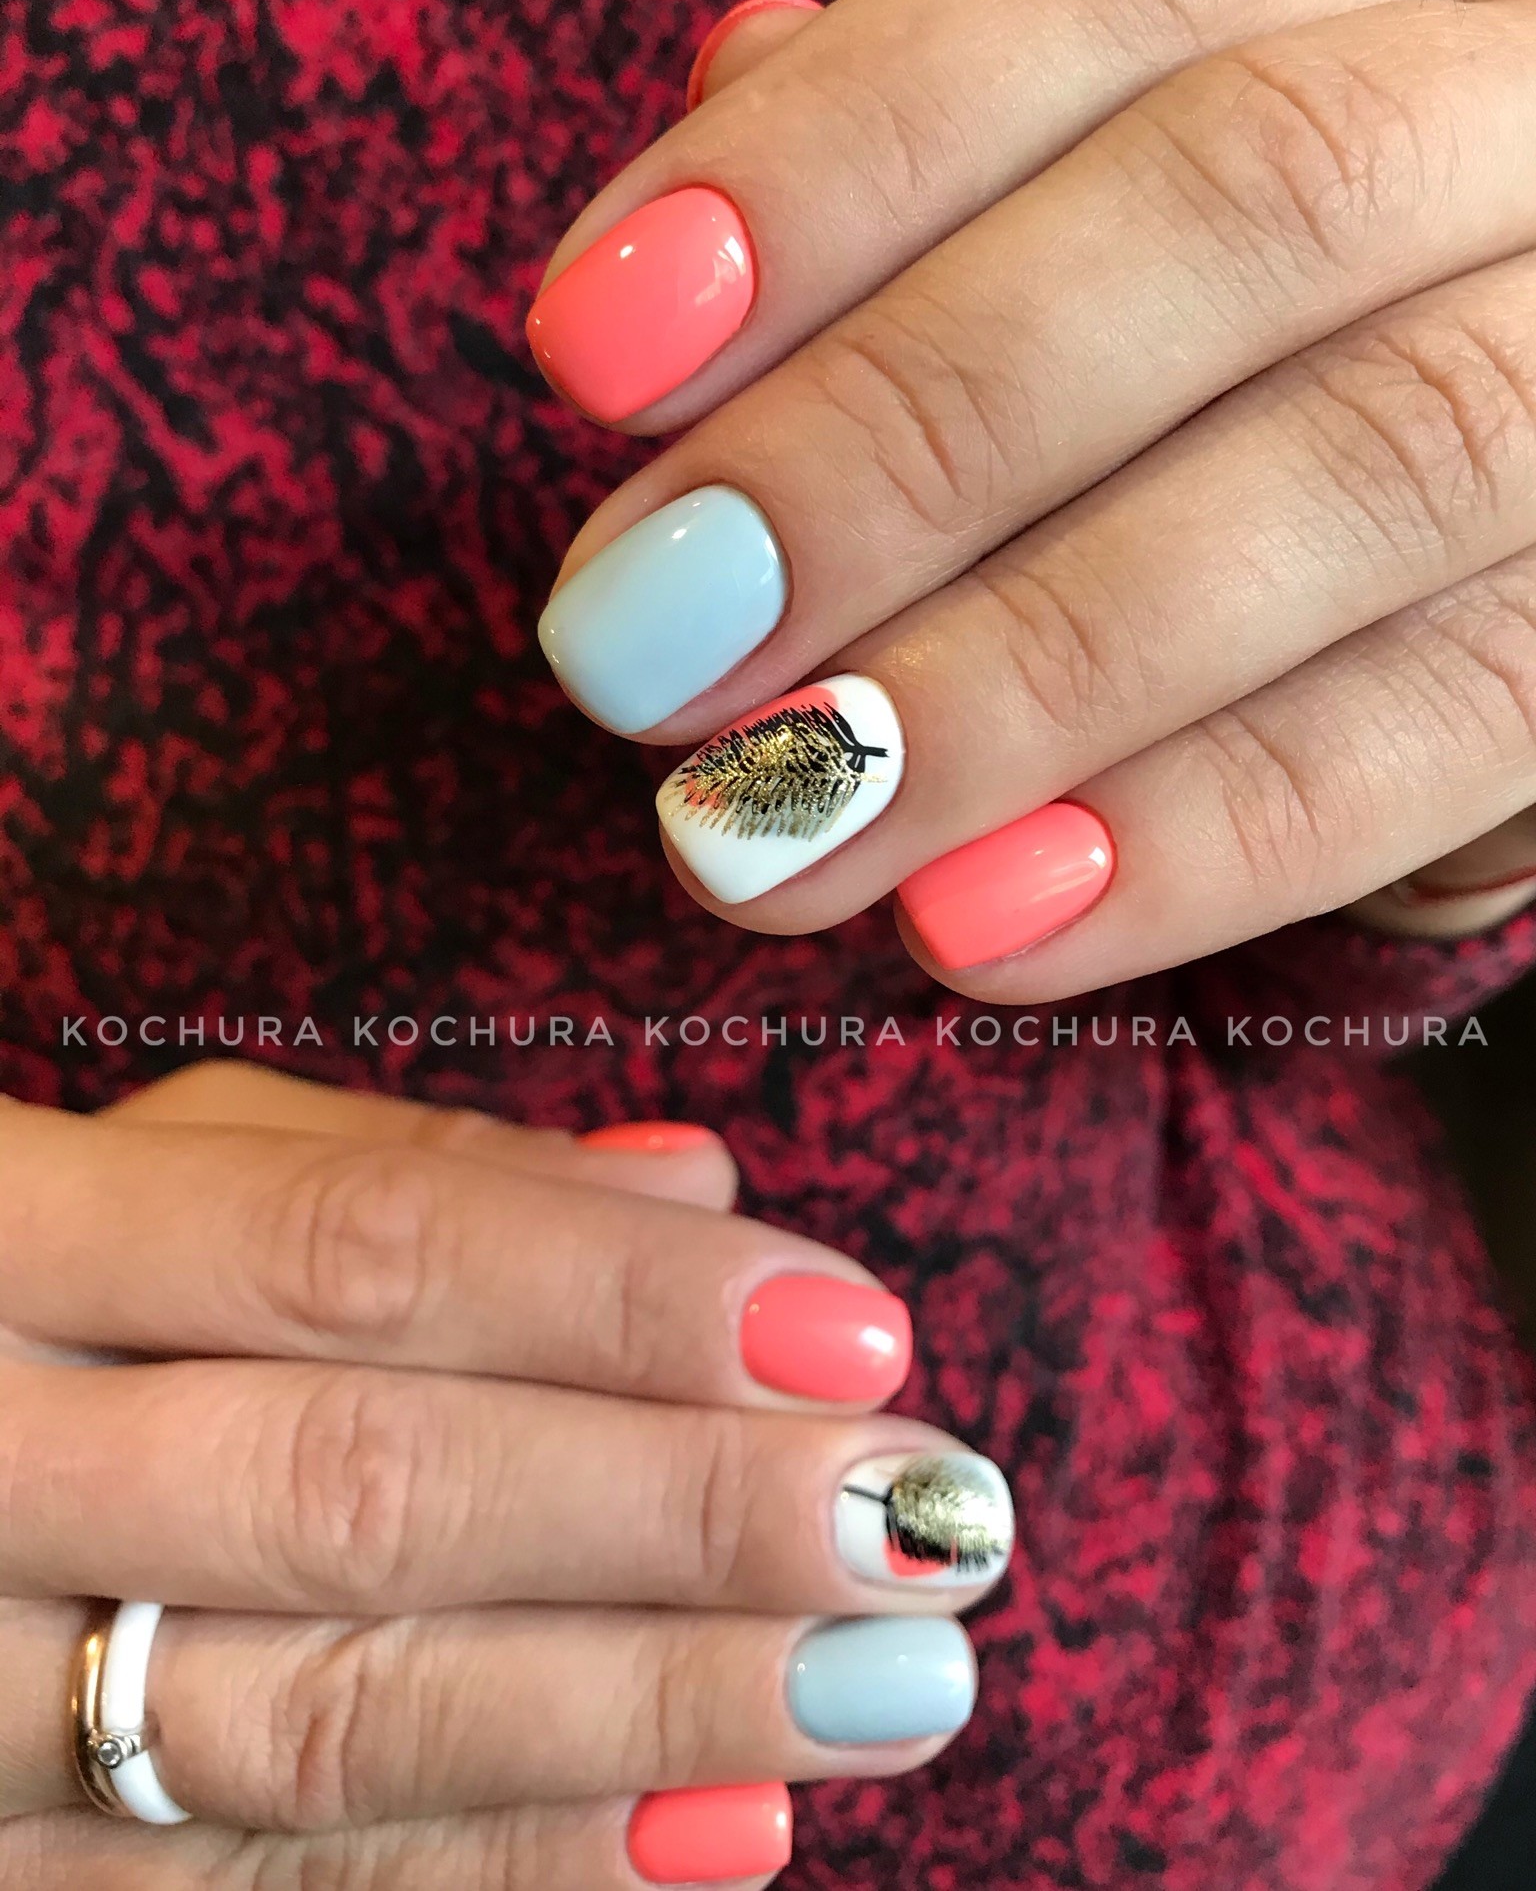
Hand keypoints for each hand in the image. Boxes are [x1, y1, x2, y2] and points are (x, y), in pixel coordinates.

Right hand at [0, 1063, 1009, 1885]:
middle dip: (672, 1510)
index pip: (359, 1249)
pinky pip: (256, 1889)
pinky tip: (720, 1828)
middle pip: (365, 1485)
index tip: (853, 1333)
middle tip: (916, 1518)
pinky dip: (503, 1865)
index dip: (621, 1296)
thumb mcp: (145, 1172)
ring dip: (639, 1705)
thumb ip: (395, 1164)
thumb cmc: (7, 1292)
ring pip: (324, 1712)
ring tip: (880, 1682)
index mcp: (12, 1238)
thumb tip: (695, 1188)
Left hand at [530, 0, 1535, 991]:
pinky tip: (975, 926)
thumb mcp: (1105, 214)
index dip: (839, 157)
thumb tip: (680, 216)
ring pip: (1368, 469)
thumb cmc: (1245, 355)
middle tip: (642, 648)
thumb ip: (919, 192)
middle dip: (899, 438)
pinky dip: (1201, 838)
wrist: (1530, 505)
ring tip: (765, 832)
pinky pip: (1457, 724)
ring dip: (1018, 676)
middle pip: (1246, 204)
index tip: (588, 358)